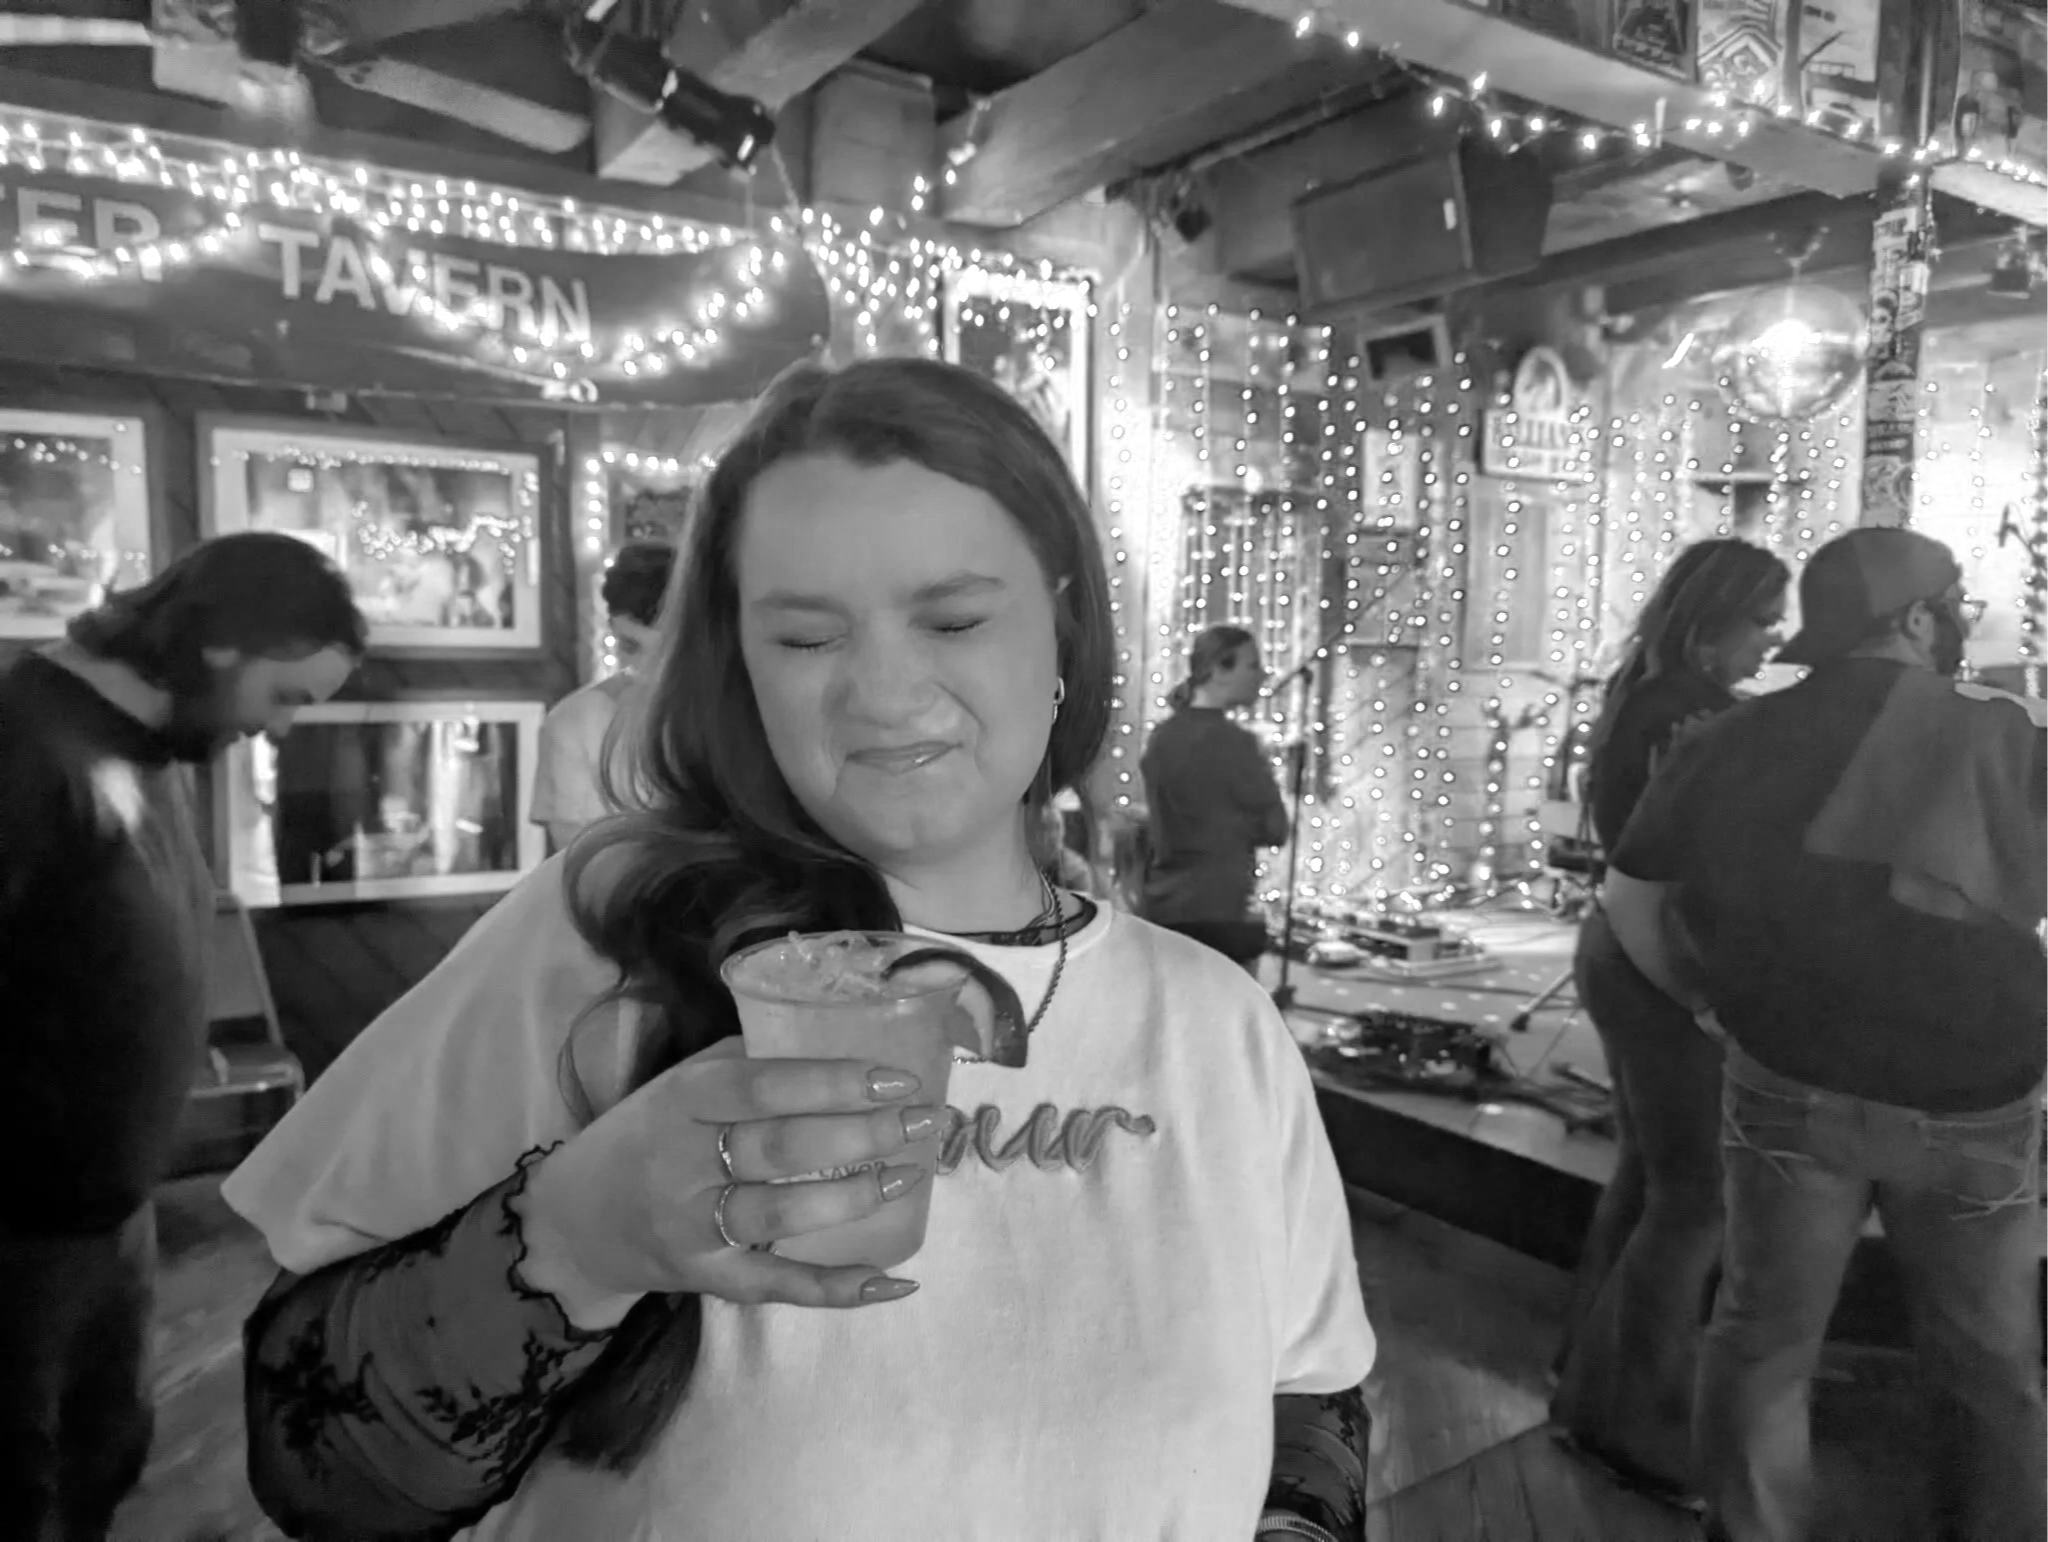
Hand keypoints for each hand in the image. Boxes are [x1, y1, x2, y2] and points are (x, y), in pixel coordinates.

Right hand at [517, 1038, 940, 1318]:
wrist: (574, 1221)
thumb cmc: (648, 1136)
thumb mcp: (681, 1084)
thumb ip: (746, 1062)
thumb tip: (836, 1037)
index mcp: (683, 1098)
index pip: (763, 1085)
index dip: (833, 1081)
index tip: (896, 1077)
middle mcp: (683, 1162)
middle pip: (781, 1147)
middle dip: (861, 1135)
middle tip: (921, 1122)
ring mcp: (692, 1226)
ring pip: (780, 1213)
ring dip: (854, 1198)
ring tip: (908, 1176)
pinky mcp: (705, 1279)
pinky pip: (777, 1285)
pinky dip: (837, 1288)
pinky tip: (893, 1280)